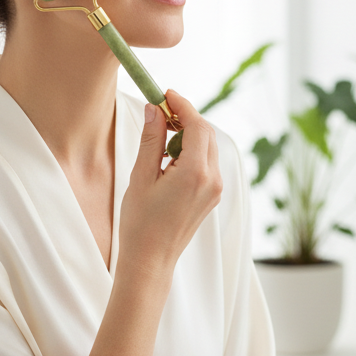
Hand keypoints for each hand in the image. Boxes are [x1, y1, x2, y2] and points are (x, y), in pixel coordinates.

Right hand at [117, 90, 221, 279]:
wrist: (150, 260)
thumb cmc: (140, 223)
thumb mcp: (141, 177)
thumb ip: (151, 140)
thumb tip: (155, 109)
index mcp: (195, 173)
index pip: (197, 126)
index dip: (182, 106)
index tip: (165, 94)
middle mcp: (212, 180)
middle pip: (207, 134)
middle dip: (186, 118)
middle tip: (160, 111)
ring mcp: (215, 189)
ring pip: (208, 147)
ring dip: (189, 134)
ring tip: (161, 134)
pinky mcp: (212, 196)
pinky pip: (207, 163)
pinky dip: (192, 151)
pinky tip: (170, 156)